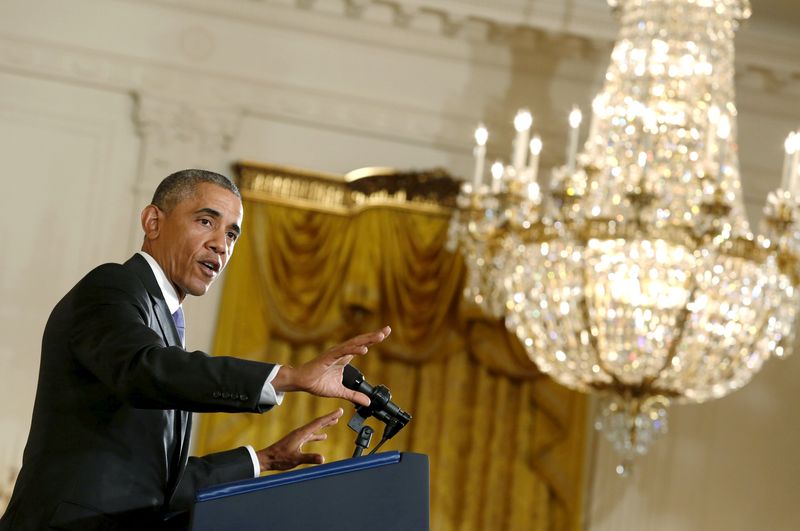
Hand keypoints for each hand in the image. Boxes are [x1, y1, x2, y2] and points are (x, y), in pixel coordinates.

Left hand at [256, 408, 343, 472]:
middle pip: (318, 423)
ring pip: (315, 428)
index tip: (339, 411)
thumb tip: (323, 458)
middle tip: (339, 413)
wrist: (267, 458)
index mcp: (301, 433)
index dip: (330, 416)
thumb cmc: (279, 458)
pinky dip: (318, 434)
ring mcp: (299, 436)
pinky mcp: (297, 441)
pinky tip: (322, 437)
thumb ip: (309, 458)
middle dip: (329, 418)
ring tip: (333, 422)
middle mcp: (301, 432)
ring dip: (324, 425)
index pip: (319, 422)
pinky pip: (311, 435)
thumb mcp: (296, 459)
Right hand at [272, 326, 390, 406]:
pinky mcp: (328, 357)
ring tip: (380, 336)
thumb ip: (354, 395)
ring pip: (353, 344)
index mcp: (344, 358)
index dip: (373, 340)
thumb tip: (367, 402)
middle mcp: (341, 352)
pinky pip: (342, 352)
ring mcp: (335, 354)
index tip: (385, 333)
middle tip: (387, 330)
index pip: (362, 346)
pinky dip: (353, 350)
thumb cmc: (317, 383)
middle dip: (374, 335)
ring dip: (367, 340)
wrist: (301, 382)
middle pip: (360, 342)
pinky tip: (363, 349)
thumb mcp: (340, 391)